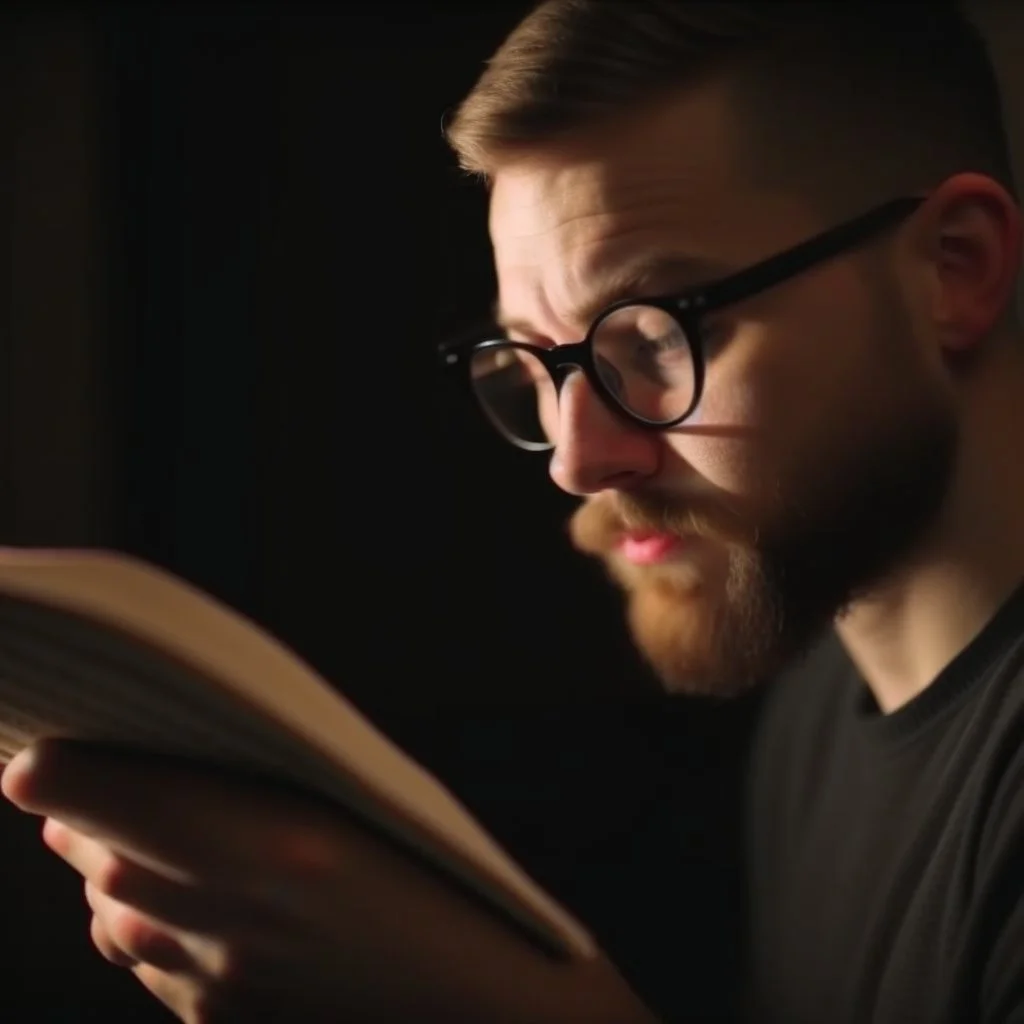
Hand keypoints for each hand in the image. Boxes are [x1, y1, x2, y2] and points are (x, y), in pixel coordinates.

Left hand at [1, 740, 657, 1022]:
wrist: (487, 1016)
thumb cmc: (452, 889)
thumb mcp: (371, 806)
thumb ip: (269, 783)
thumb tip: (175, 767)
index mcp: (276, 840)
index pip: (114, 803)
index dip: (60, 775)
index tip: (33, 754)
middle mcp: (233, 915)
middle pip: (102, 858)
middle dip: (80, 816)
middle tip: (71, 776)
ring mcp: (223, 981)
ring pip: (114, 916)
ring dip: (102, 869)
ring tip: (106, 833)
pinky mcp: (226, 1019)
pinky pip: (148, 963)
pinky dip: (136, 923)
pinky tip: (160, 901)